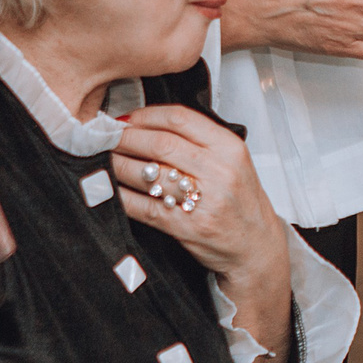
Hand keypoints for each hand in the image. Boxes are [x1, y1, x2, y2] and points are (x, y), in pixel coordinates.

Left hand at [111, 106, 289, 286]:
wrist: (256, 246)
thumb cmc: (241, 202)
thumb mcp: (233, 161)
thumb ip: (199, 140)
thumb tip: (149, 123)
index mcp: (229, 148)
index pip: (180, 118)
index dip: (146, 115)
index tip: (128, 119)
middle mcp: (218, 172)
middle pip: (159, 143)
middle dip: (126, 138)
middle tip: (108, 137)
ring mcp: (202, 201)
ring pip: (147, 173)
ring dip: (118, 164)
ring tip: (106, 159)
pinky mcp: (186, 227)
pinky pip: (143, 206)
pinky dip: (122, 195)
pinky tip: (112, 187)